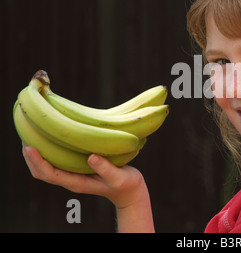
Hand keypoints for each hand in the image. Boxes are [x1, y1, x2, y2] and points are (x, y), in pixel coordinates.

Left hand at [22, 143, 145, 208]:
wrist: (130, 191)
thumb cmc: (126, 184)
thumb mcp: (119, 177)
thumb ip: (106, 169)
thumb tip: (90, 157)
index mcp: (77, 182)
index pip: (49, 174)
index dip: (37, 161)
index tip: (30, 146)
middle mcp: (71, 179)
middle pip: (41, 171)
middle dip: (30, 156)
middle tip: (25, 134)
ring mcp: (73, 174)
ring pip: (46, 166)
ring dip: (36, 153)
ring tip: (31, 134)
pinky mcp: (77, 168)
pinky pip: (56, 161)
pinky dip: (48, 150)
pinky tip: (50, 137)